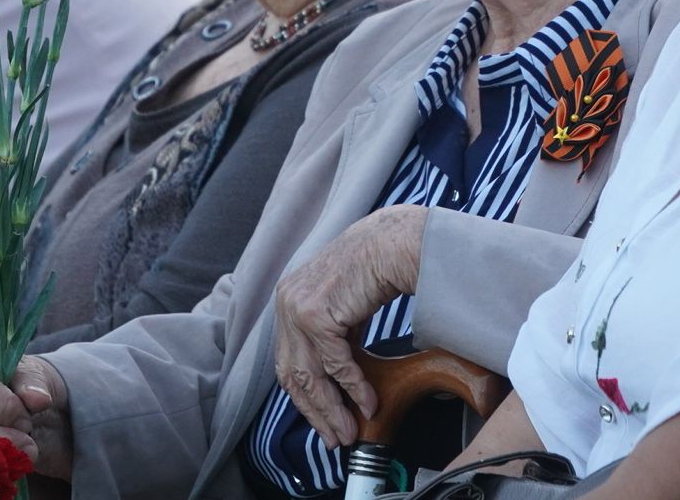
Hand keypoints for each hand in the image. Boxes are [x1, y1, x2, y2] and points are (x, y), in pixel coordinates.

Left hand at [271, 205, 426, 446]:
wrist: (393, 242)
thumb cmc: (375, 268)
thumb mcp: (343, 303)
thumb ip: (335, 335)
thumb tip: (340, 378)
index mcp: (288, 300)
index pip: (287, 362)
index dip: (305, 398)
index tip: (323, 422)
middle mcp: (286, 303)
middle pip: (294, 374)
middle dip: (316, 411)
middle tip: (336, 437)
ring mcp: (297, 308)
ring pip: (312, 374)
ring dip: (334, 407)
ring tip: (351, 430)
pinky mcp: (317, 314)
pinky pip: (336, 363)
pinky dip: (353, 387)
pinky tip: (367, 402)